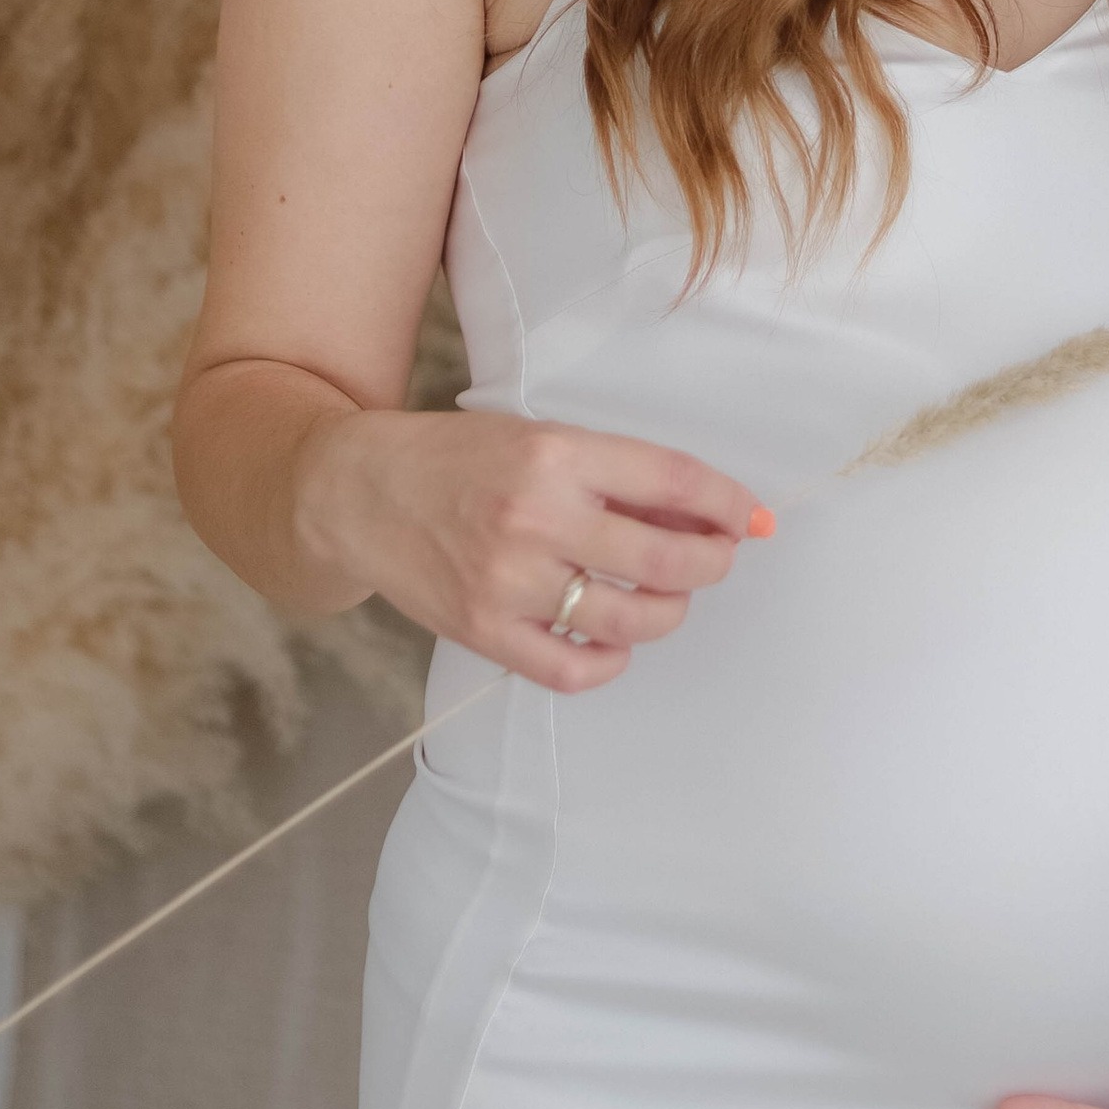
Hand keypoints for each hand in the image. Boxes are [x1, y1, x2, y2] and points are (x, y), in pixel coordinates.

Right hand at [295, 405, 772, 694]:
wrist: (357, 493)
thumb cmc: (455, 459)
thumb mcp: (536, 439)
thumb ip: (613, 473)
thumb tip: (701, 509)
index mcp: (554, 454)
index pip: (671, 479)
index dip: (725, 503)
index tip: (751, 518)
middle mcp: (534, 517)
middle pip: (664, 558)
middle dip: (709, 562)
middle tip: (714, 559)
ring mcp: (507, 581)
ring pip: (629, 618)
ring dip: (669, 612)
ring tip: (667, 597)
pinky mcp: (482, 630)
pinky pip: (572, 669)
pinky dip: (610, 660)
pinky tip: (613, 639)